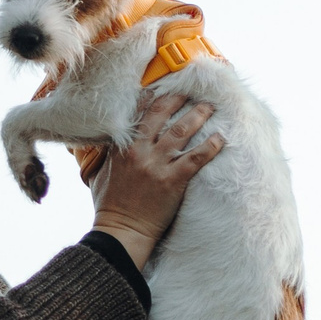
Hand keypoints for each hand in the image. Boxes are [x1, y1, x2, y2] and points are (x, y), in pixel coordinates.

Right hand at [88, 94, 223, 268]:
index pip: (138, 114)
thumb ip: (108, 155)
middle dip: (178, 99)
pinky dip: (210, 146)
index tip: (164, 87)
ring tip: (209, 107)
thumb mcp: (100, 174)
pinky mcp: (173, 180)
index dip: (153, 97)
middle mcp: (140, 151)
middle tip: (191, 91)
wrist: (121, 231)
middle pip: (161, 114)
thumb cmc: (109, 206)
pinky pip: (196, 157)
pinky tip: (220, 138)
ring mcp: (157, 165)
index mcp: (122, 148)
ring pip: (181, 131)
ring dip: (198, 116)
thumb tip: (109, 142)